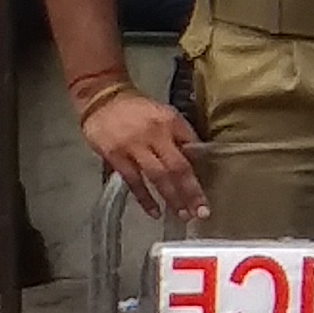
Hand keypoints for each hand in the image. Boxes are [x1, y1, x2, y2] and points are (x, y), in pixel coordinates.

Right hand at [77, 81, 205, 222]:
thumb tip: (196, 160)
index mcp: (171, 122)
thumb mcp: (165, 114)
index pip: (193, 148)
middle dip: (191, 191)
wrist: (102, 98)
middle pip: (177, 167)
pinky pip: (133, 181)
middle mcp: (155, 134)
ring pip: (157, 176)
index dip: (202, 170)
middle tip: (201, 213)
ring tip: (183, 215)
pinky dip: (144, 198)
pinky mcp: (115, 156)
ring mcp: (133, 146)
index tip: (211, 189)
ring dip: (171, 197)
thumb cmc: (138, 109)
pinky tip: (154, 212)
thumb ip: (179, 136)